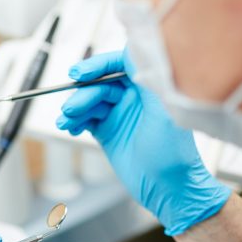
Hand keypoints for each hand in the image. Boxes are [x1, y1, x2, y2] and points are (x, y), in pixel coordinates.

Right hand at [56, 49, 230, 235]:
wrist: (168, 190)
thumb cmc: (175, 154)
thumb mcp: (164, 113)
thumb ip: (150, 80)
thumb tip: (133, 52)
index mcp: (151, 87)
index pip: (122, 63)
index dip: (99, 65)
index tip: (81, 73)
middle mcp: (134, 97)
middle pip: (100, 83)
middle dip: (83, 93)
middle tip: (71, 107)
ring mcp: (119, 113)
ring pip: (89, 100)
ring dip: (75, 108)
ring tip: (67, 121)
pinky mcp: (107, 131)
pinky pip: (85, 119)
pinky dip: (75, 121)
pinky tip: (70, 128)